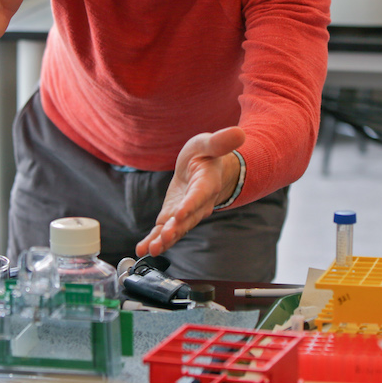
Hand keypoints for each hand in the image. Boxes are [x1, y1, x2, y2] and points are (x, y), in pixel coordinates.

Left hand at [136, 127, 245, 257]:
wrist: (203, 169)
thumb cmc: (206, 155)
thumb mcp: (208, 143)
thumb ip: (220, 141)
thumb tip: (239, 132)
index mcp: (207, 183)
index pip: (199, 195)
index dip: (191, 204)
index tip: (180, 213)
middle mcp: (198, 203)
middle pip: (188, 219)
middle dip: (176, 229)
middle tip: (165, 237)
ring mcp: (184, 213)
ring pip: (176, 229)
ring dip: (164, 240)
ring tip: (151, 250)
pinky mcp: (172, 217)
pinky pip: (163, 231)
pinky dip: (153, 240)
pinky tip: (142, 249)